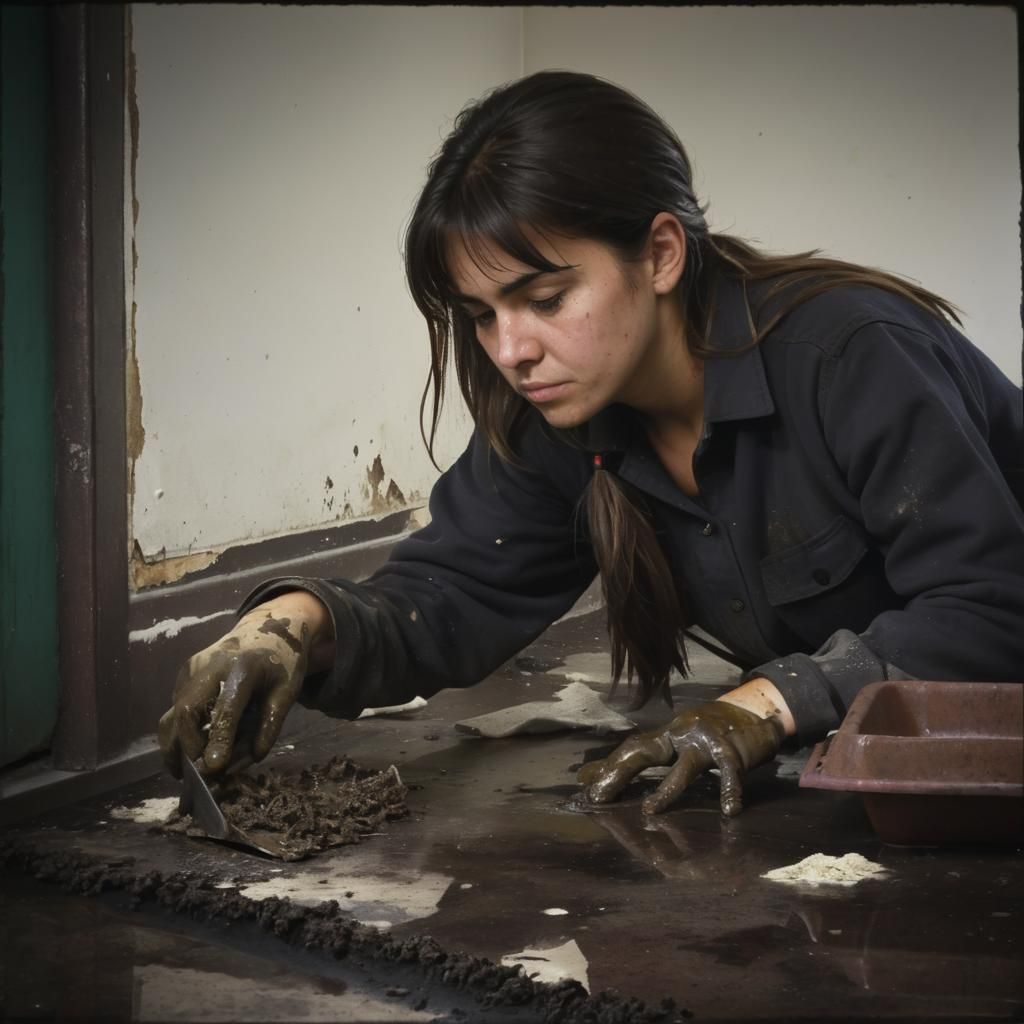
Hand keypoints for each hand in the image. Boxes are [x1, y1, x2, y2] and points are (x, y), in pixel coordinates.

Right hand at [158, 602, 313, 778]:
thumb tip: (253, 758)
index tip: (213, 768)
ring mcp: (194, 667)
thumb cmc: (281, 663)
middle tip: (192, 775)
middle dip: (185, 747)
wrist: (268, 627)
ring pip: (172, 711)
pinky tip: (191, 745)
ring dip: (173, 744)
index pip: (226, 709)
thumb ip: (271, 724)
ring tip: (181, 770)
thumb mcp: (287, 692)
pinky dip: (179, 730)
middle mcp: (212, 665)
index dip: (218, 739)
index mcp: (243, 668)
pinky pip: (176, 704)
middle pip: (186, 711)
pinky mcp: (185, 671)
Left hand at [577, 700, 783, 815]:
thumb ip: (636, 758)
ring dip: (667, 789)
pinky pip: (731, 773)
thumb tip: (590, 774)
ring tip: (649, 811)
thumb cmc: (707, 734)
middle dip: (620, 772)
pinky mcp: (735, 751)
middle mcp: (681, 735)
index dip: (608, 768)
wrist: (752, 713)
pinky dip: (730, 790)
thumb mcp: (671, 744)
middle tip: (598, 796)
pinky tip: (729, 810)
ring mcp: (707, 742)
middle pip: (645, 752)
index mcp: (665, 737)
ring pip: (685, 767)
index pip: (631, 750)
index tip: (585, 789)